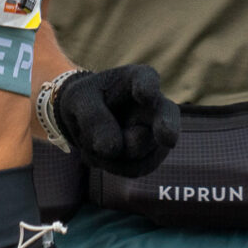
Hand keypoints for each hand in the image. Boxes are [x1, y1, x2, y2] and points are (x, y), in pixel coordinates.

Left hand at [52, 65, 181, 176]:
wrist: (87, 120)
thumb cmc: (86, 100)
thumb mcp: (79, 100)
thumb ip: (93, 118)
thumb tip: (114, 149)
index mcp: (136, 79)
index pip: (145, 80)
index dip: (147, 88)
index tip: (145, 95)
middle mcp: (155, 104)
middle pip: (166, 115)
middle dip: (167, 127)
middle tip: (168, 139)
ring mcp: (157, 132)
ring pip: (140, 151)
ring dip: (111, 155)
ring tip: (93, 144)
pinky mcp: (152, 156)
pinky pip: (135, 169)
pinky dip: (113, 166)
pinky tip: (102, 154)